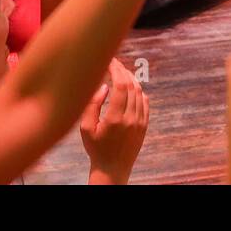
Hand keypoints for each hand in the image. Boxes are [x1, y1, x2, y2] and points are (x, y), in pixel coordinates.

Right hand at [80, 59, 149, 184]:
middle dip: (123, 70)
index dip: (116, 69)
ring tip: (120, 72)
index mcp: (115, 118)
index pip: (121, 85)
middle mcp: (131, 118)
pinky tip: (130, 87)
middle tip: (114, 63)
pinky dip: (138, 91)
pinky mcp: (144, 125)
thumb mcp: (85, 128)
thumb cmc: (96, 148)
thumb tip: (104, 86)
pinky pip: (145, 102)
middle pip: (132, 85)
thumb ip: (93, 105)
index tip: (109, 61)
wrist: (112, 169)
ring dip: (131, 79)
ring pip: (139, 92)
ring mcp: (140, 122)